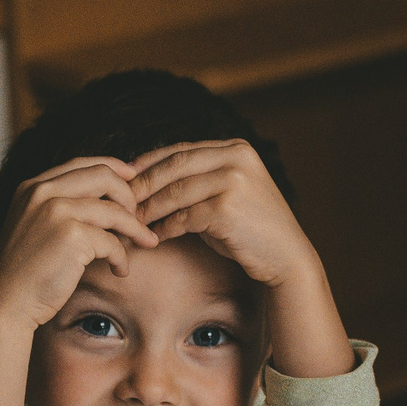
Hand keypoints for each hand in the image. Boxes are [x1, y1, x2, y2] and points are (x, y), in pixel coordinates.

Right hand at [0, 156, 158, 331]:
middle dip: (129, 195)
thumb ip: (61, 206)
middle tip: (138, 217)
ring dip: (135, 229)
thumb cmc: (24, 272)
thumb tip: (107, 199)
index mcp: (32, 187)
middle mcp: (42, 192)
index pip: (82, 164)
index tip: (133, 178)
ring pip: (114, 210)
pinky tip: (119, 270)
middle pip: (103, 176)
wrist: (4, 303)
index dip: (113, 168)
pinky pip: (113, 242)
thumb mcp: (34, 225)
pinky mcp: (72, 236)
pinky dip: (121, 257)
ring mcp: (56, 211)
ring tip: (145, 243)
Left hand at [130, 139, 321, 289]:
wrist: (286, 257)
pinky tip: (154, 237)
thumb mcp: (226, 193)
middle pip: (175, 165)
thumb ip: (198, 181)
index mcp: (236, 148)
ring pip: (175, 191)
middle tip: (120, 200)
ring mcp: (233, 180)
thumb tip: (148, 179)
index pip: (182, 150)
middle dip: (143, 183)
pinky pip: (184, 216)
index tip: (125, 177)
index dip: (149, 163)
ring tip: (131, 221)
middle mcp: (236, 157)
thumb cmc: (251, 229)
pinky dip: (165, 227)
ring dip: (149, 208)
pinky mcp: (227, 207)